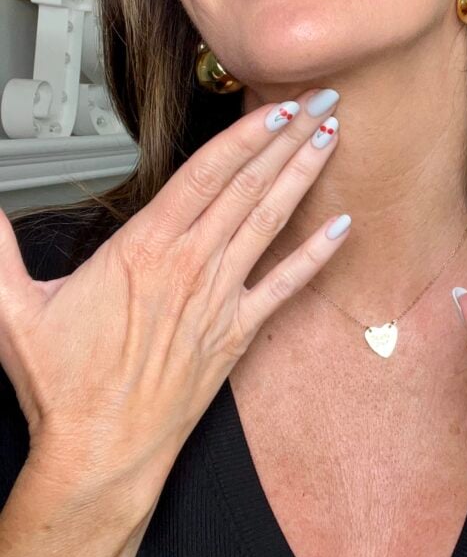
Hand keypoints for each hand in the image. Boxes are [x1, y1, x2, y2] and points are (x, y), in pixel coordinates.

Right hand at [0, 89, 347, 507]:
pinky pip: (285, 287)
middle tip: (322, 101)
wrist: (99, 455)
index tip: (275, 107)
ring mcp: (219, 299)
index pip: (204, 174)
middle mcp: (190, 266)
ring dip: (302, 177)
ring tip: (330, 139)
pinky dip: (316, 256)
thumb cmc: (66, 387)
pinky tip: (343, 229)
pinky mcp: (236, 335)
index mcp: (143, 250)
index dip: (244, 136)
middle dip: (288, 138)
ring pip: (269, 223)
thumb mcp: (14, 309)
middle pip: (247, 186)